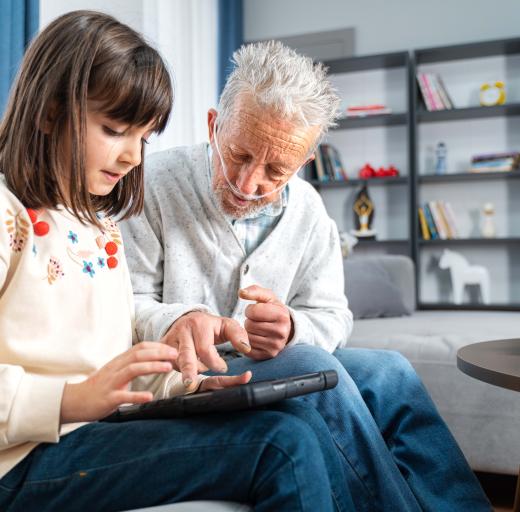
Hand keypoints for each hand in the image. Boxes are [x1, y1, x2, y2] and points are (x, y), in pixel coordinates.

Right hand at [61, 342, 177, 422]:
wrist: (74, 401)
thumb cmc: (99, 387)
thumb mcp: (116, 372)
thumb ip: (131, 365)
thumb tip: (153, 360)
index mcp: (119, 362)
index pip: (140, 348)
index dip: (157, 346)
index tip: (173, 349)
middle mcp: (116, 368)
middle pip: (138, 355)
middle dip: (159, 353)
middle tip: (176, 355)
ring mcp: (111, 383)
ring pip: (133, 369)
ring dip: (152, 367)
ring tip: (167, 368)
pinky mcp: (107, 398)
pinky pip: (123, 396)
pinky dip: (137, 396)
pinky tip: (149, 397)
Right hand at [161, 311, 250, 391]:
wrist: (187, 318)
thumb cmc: (210, 327)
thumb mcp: (227, 326)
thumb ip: (239, 335)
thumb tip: (246, 349)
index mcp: (200, 324)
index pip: (206, 349)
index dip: (215, 363)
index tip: (224, 368)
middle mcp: (183, 330)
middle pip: (186, 355)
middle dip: (189, 371)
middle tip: (190, 385)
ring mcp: (170, 338)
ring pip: (176, 361)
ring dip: (187, 371)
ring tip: (194, 376)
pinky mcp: (162, 346)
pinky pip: (168, 362)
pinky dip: (177, 368)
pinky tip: (185, 369)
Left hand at [239, 285, 293, 359]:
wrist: (285, 328)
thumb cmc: (273, 310)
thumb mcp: (268, 297)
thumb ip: (254, 291)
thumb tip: (241, 292)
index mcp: (282, 315)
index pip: (252, 311)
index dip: (250, 309)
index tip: (257, 311)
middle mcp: (281, 332)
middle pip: (249, 325)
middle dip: (250, 321)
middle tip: (258, 320)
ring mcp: (276, 345)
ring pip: (248, 337)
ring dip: (249, 331)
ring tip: (258, 328)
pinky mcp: (269, 355)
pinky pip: (248, 348)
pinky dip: (249, 342)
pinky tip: (257, 337)